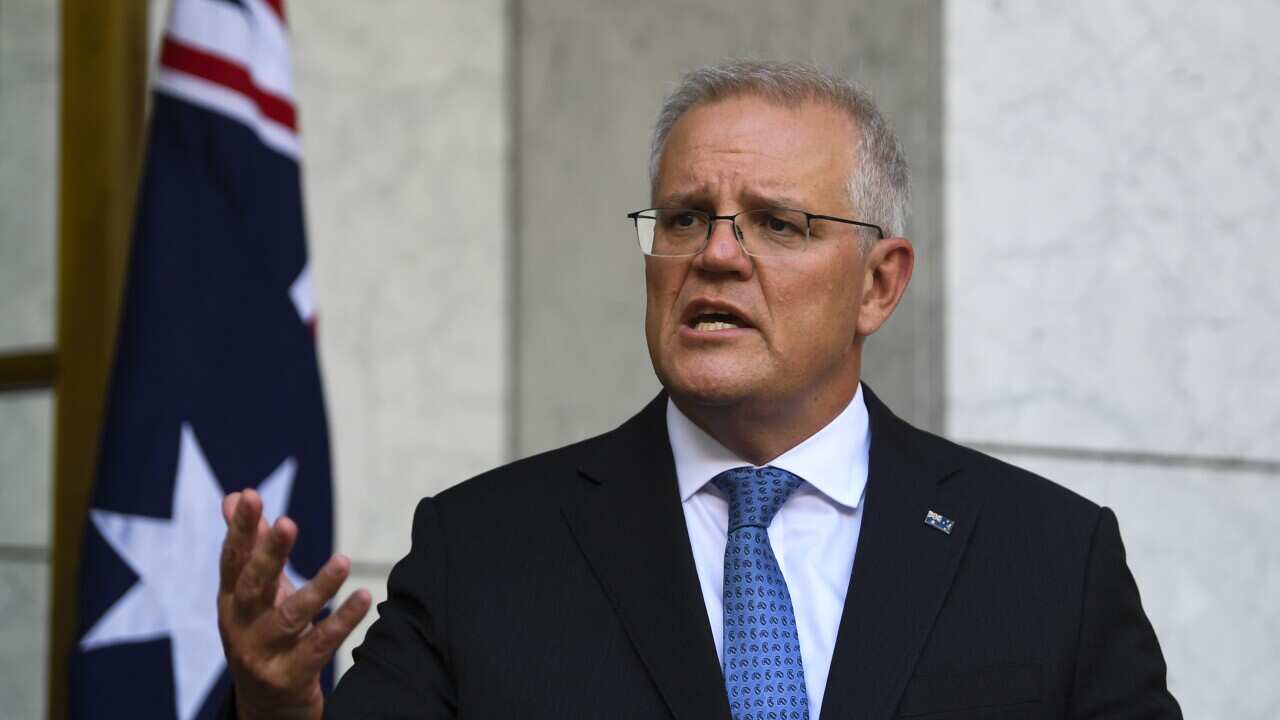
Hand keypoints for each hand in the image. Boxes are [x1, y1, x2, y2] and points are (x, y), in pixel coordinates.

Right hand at [217, 489, 371, 719]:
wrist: (267, 706)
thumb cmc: (263, 634)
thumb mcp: (253, 593)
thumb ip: (249, 545)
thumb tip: (235, 495)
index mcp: (230, 602)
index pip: (232, 560)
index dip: (241, 528)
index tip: (251, 495)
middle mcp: (240, 627)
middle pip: (254, 586)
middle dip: (270, 554)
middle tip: (289, 523)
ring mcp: (263, 655)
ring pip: (290, 617)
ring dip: (318, 588)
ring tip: (343, 561)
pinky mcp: (290, 676)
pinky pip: (320, 645)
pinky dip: (343, 621)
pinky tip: (365, 598)